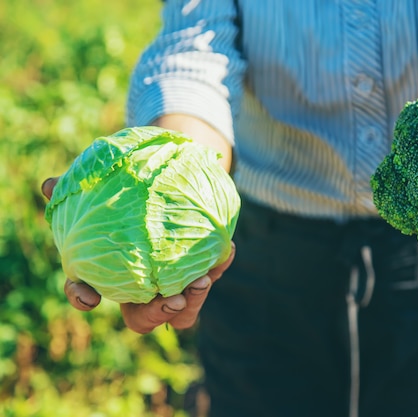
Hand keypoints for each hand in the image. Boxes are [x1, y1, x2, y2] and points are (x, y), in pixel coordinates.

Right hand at [42, 176, 235, 333]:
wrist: (167, 187)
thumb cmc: (126, 196)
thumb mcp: (102, 189)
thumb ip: (76, 190)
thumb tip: (48, 184)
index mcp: (108, 274)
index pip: (86, 293)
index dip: (82, 297)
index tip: (89, 296)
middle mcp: (140, 288)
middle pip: (143, 318)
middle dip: (157, 312)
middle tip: (173, 298)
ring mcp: (172, 285)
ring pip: (183, 312)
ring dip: (194, 300)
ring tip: (203, 279)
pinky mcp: (200, 273)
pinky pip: (211, 276)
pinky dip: (219, 265)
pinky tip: (226, 249)